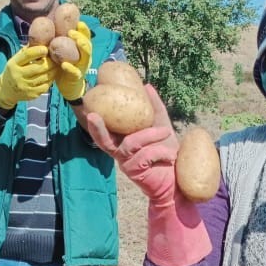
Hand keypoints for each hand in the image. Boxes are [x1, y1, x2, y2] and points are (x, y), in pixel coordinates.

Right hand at [0, 45, 52, 109]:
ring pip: (44, 77)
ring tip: (56, 66)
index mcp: (13, 64)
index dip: (38, 51)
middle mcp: (18, 75)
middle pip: (39, 67)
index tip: (46, 49)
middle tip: (56, 59)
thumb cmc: (14, 71)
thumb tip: (39, 40)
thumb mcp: (15, 60)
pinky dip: (50, 81)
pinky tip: (51, 76)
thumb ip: (26, 52)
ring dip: (53, 71)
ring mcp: (25, 86)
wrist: (6, 90)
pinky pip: (45, 86)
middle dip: (50, 62)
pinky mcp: (31, 95)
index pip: (27, 55)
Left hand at [55, 22, 92, 102]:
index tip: (79, 22)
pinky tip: (64, 64)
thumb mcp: (63, 52)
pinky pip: (75, 72)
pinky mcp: (76, 78)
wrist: (68, 87)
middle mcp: (85, 58)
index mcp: (81, 50)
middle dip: (81, 37)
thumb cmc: (64, 66)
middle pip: (88, 45)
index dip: (84, 30)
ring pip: (86, 57)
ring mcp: (82, 67)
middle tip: (71, 31)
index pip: (86, 37)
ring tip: (75, 40)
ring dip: (82, 47)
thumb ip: (61, 42)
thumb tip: (50, 25)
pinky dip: (70, 68)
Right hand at [85, 84, 178, 205]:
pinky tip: (170, 155)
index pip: (103, 130)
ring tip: (167, 132)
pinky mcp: (136, 173)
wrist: (178, 180)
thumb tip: (146, 86)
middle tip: (92, 115)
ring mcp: (126, 164)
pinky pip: (145, 155)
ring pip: (131, 143)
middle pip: (103, 140)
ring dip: (151, 134)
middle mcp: (119, 152)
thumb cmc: (168, 153)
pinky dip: (160, 151)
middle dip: (96, 128)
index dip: (93, 120)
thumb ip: (154, 108)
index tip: (87, 106)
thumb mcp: (162, 127)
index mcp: (122, 140)